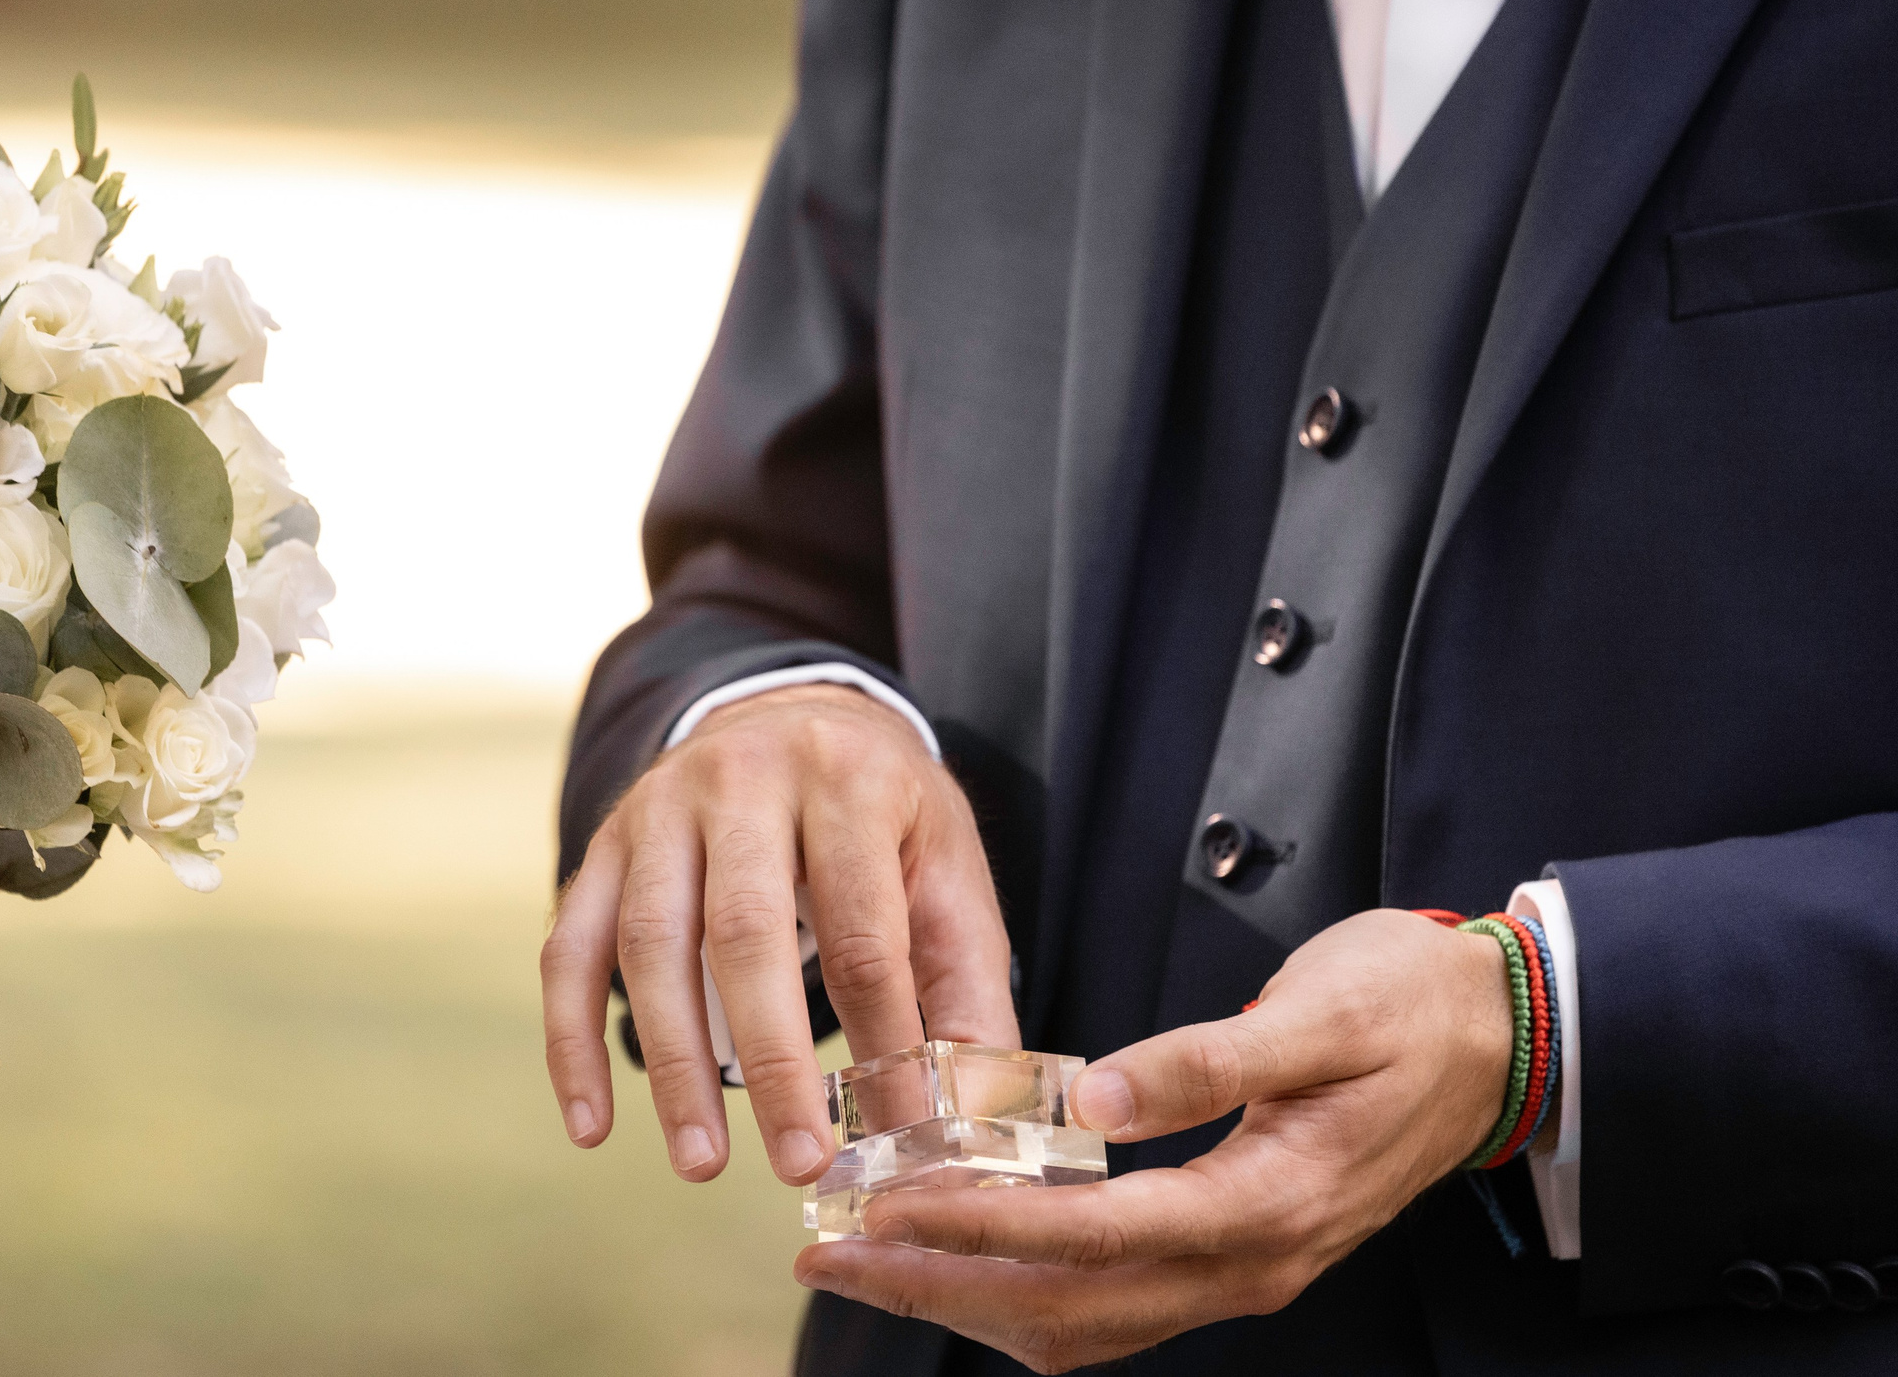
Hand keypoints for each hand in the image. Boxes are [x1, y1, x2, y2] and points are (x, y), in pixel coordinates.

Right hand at [542, 682, 1016, 1186]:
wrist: (792, 715)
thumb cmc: (883, 816)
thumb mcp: (948, 872)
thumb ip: (965, 988)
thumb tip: (966, 1118)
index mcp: (848, 780)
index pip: (862, 927)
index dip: (881, 1036)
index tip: (894, 1132)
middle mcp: (745, 779)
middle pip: (745, 930)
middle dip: (771, 1059)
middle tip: (797, 1161)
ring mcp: (660, 808)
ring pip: (651, 942)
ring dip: (674, 1065)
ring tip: (702, 1162)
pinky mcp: (605, 846)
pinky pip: (572, 949)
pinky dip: (572, 1042)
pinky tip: (593, 1124)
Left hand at [795, 909, 1510, 1372]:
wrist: (1500, 1038)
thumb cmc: (1410, 1009)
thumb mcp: (1321, 1013)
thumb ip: (1208, 1060)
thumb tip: (1099, 1097)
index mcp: (1269, 1204)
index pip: (1099, 1238)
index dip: (985, 1232)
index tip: (889, 1213)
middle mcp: (1251, 1263)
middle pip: (1070, 1309)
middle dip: (941, 1293)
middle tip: (833, 1260)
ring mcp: (1242, 1269)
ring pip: (1083, 1322)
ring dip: (970, 1301)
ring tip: (869, 1264)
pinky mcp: (1230, 1250)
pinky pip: (1110, 1301)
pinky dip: (1023, 1287)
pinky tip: (962, 1253)